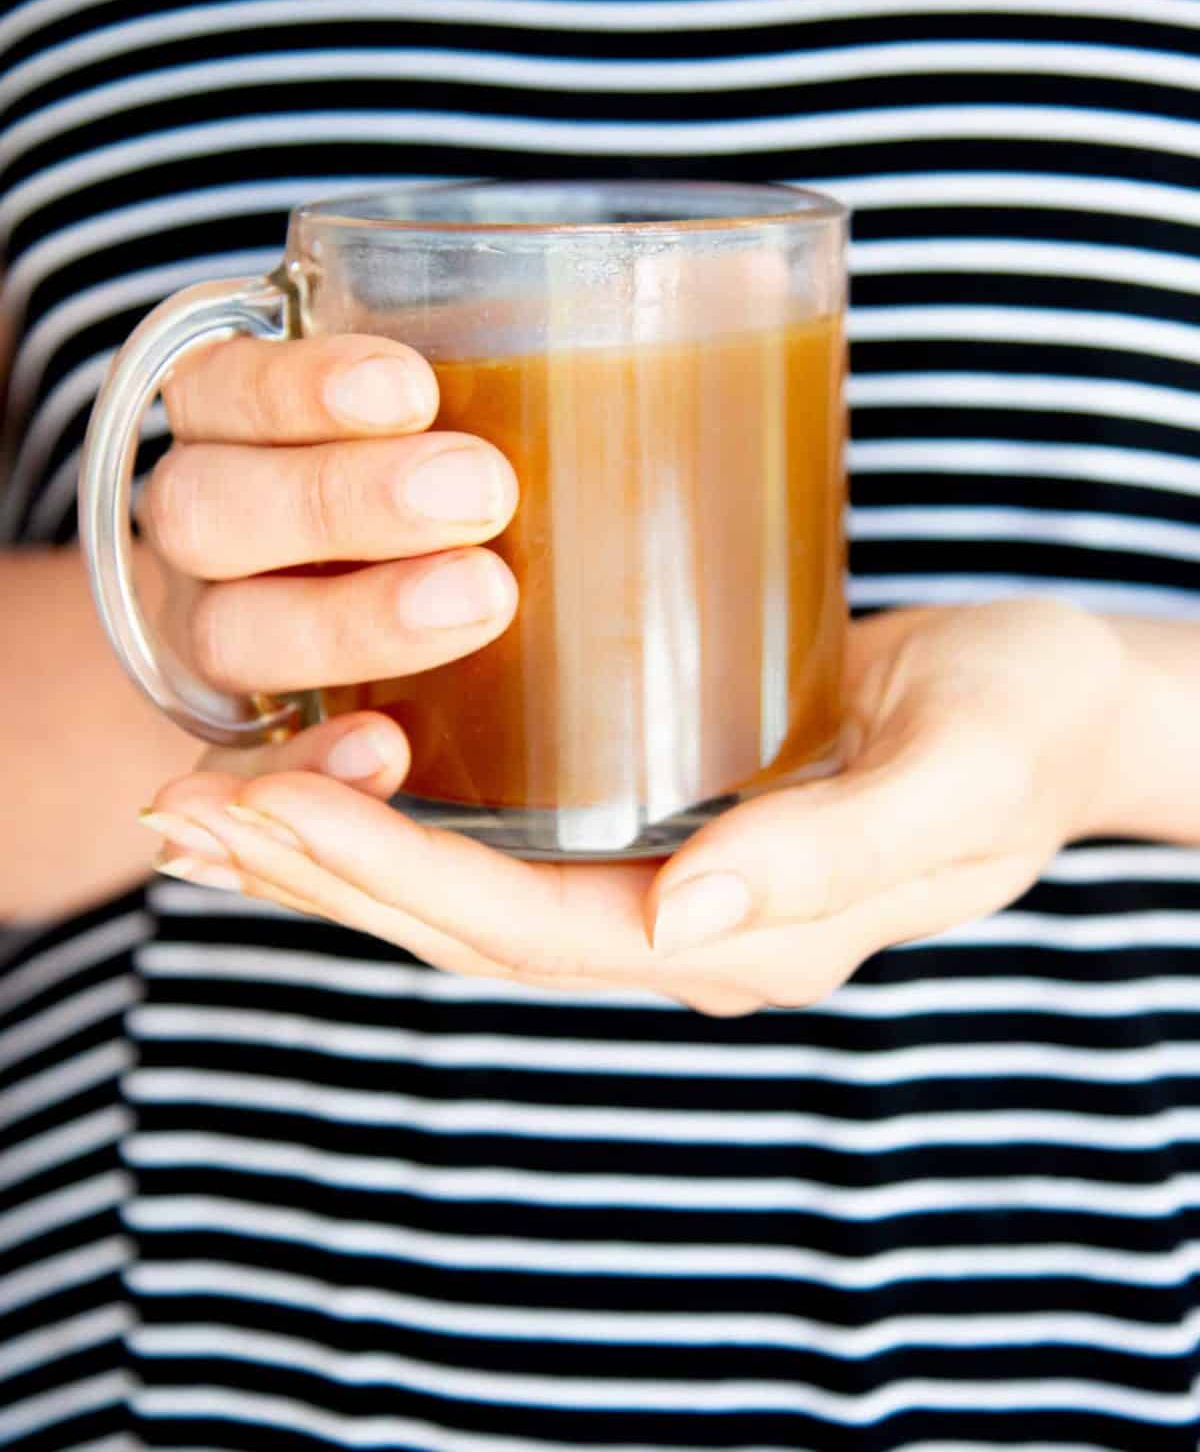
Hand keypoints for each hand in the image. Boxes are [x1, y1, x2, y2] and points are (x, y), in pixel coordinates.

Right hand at [140, 329, 518, 758]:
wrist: (349, 617)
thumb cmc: (436, 480)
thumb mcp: (445, 416)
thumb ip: (497, 396)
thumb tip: (686, 368)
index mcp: (222, 422)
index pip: (220, 389)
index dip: (297, 389)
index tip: (411, 390)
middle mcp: (199, 529)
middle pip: (206, 511)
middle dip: (341, 500)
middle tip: (482, 492)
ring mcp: (208, 636)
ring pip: (226, 633)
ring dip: (351, 621)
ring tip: (483, 601)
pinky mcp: (233, 742)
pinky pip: (242, 768)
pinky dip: (309, 763)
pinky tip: (388, 749)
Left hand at [142, 599, 1125, 1014]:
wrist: (1065, 705)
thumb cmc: (1026, 725)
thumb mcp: (956, 777)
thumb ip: (833, 853)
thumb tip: (682, 918)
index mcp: (747, 937)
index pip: (528, 930)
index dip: (390, 879)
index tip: (263, 812)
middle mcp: (690, 927)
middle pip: (468, 927)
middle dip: (320, 875)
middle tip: (177, 812)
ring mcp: (672, 881)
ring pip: (472, 890)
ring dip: (338, 853)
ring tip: (211, 800)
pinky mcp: (665, 816)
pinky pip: (512, 836)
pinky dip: (409, 808)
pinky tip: (341, 761)